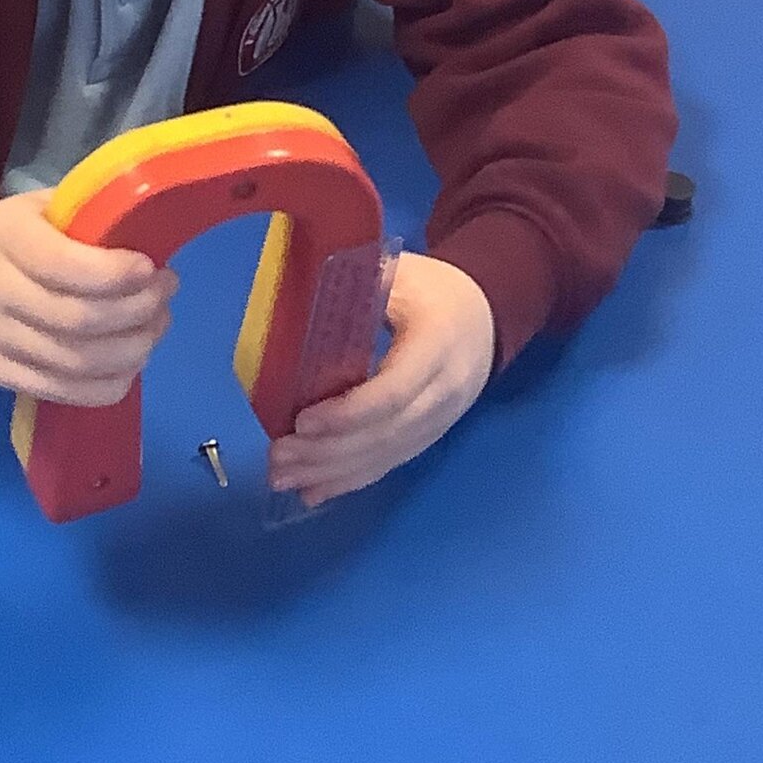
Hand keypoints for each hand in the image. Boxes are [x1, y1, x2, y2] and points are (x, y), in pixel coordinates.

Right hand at [0, 192, 174, 406]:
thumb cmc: (22, 232)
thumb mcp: (49, 206)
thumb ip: (94, 219)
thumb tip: (156, 239)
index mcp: (4, 234)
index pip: (61, 264)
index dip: (114, 273)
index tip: (151, 268)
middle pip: (76, 320)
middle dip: (136, 311)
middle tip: (164, 294)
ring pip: (75, 363)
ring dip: (132, 349)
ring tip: (156, 325)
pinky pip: (65, 393)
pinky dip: (111, 382)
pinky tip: (132, 359)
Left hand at [268, 251, 494, 508]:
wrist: (484, 315)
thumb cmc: (433, 289)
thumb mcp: (401, 271)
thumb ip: (359, 284)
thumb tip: (298, 292)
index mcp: (437, 345)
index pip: (394, 392)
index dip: (348, 412)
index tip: (302, 420)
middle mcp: (444, 392)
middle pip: (386, 433)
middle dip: (329, 451)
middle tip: (277, 457)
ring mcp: (440, 420)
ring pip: (386, 456)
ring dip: (332, 473)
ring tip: (283, 477)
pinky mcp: (430, 436)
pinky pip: (391, 463)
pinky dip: (351, 480)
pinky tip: (314, 491)